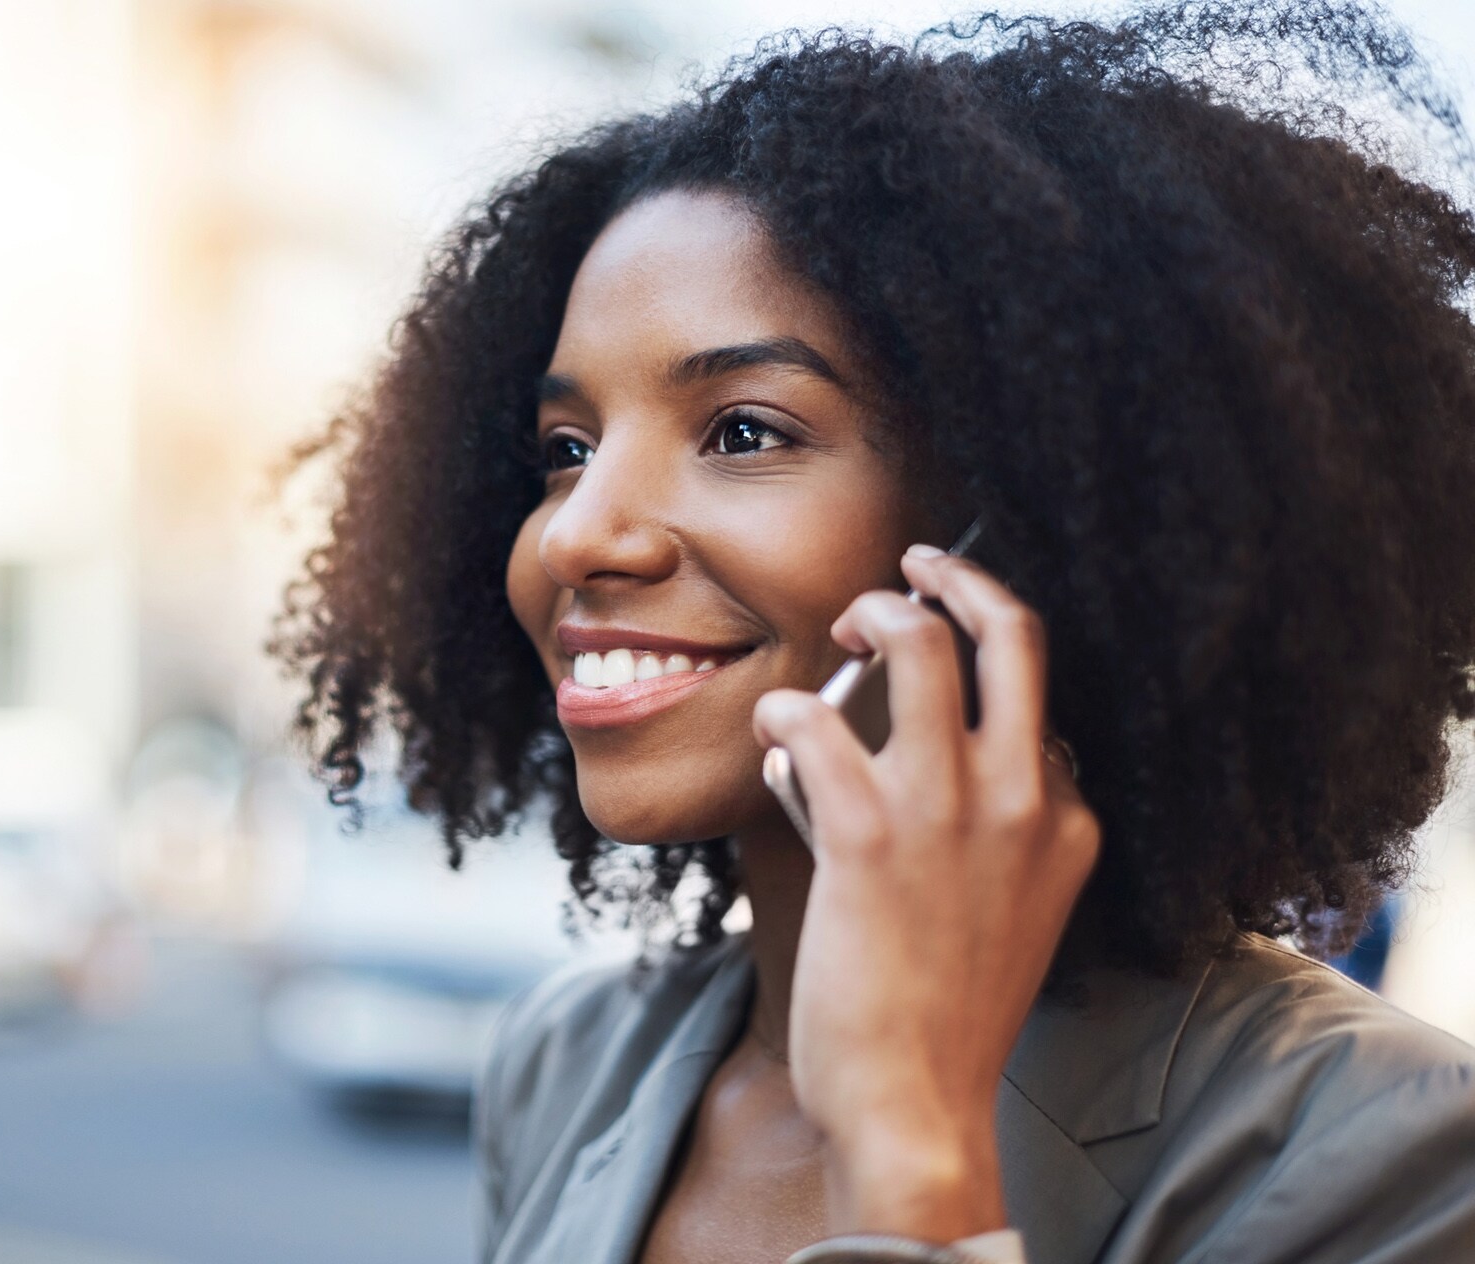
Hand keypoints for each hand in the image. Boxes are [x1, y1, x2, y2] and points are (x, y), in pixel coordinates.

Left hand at [751, 544, 1099, 1242]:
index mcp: (1065, 821)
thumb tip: (878, 750)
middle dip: (959, 575)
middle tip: (913, 563)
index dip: (982, 654)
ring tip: (835, 628)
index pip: (1037, 696)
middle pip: (1012, 633)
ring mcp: (950, 810)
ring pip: (916, 642)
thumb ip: (978, 832)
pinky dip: (781, 716)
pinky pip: (811, 722)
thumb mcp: (1005, 913)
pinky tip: (770, 741)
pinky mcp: (869, 832)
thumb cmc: (942, 1014)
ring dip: (868, 612)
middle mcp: (1022, 800)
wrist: (916, 1103)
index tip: (940, 638)